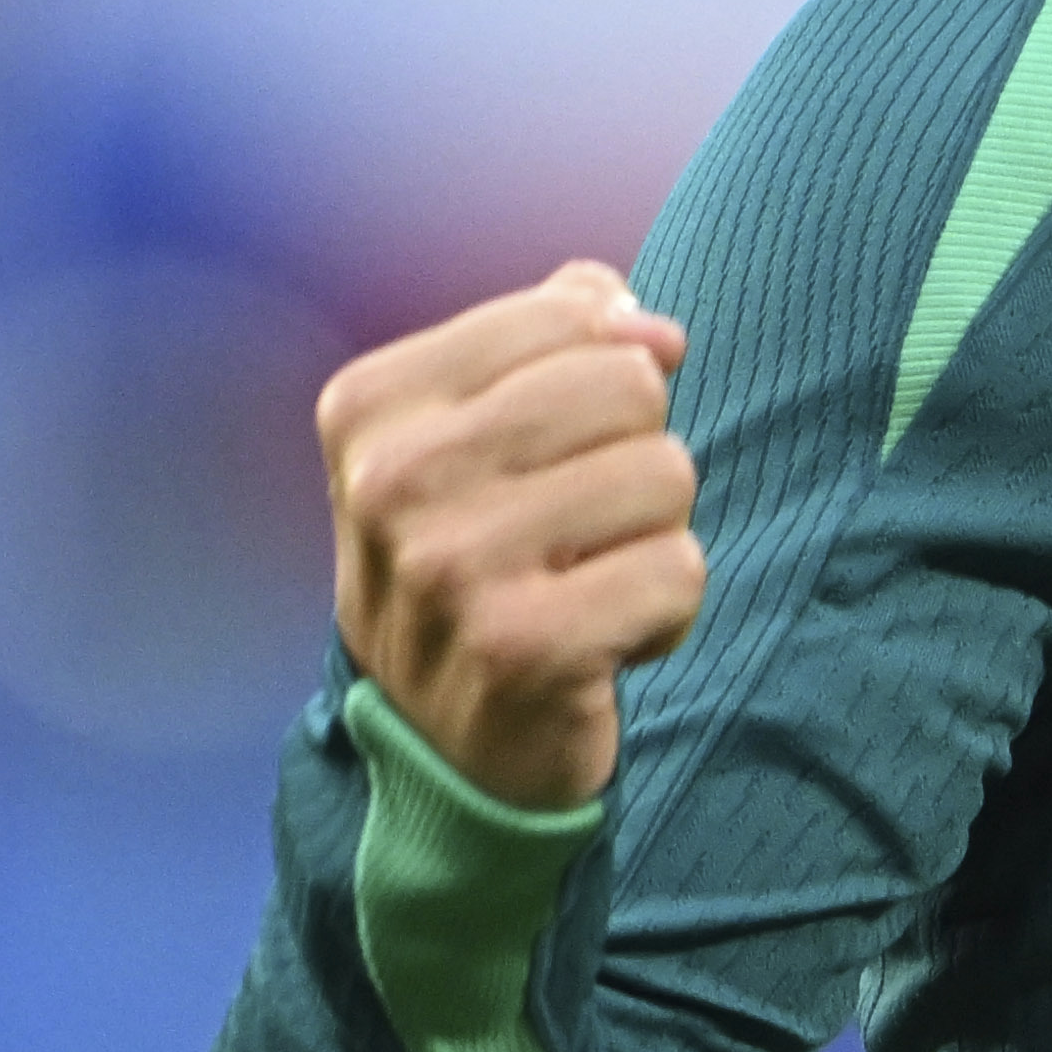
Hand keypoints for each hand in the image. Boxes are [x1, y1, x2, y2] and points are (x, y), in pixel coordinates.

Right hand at [317, 262, 702, 812]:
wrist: (443, 737)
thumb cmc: (483, 552)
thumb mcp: (484, 425)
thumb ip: (562, 335)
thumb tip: (642, 319)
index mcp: (371, 404)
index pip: (577, 314)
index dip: (606, 378)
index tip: (552, 451)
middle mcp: (390, 482)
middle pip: (630, 387)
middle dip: (637, 454)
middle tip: (576, 527)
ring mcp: (447, 568)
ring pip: (666, 473)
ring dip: (654, 534)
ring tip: (584, 583)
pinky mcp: (520, 647)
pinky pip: (679, 571)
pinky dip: (666, 611)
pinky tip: (601, 644)